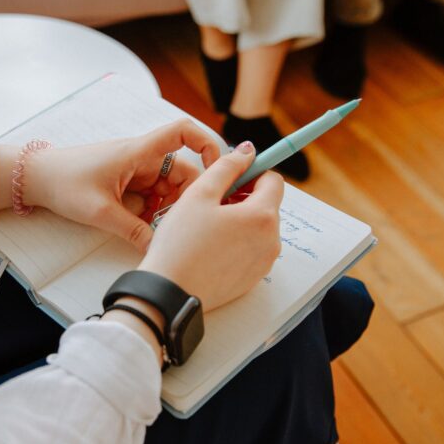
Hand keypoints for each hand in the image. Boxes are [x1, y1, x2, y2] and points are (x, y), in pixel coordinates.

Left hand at [20, 119, 219, 251]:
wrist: (35, 178)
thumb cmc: (64, 182)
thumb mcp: (101, 212)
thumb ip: (133, 231)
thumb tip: (158, 249)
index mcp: (139, 151)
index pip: (183, 132)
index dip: (207, 144)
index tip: (217, 170)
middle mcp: (142, 157)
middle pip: (183, 171)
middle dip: (185, 198)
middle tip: (177, 223)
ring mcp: (135, 170)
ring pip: (168, 188)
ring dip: (167, 208)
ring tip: (155, 228)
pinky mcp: (127, 183)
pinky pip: (152, 196)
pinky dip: (152, 211)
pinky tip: (142, 227)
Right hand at [138, 141, 284, 311]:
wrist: (170, 292)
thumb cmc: (181, 243)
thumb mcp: (199, 194)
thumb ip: (227, 167)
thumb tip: (247, 151)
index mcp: (262, 216)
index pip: (273, 180)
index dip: (252, 173)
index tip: (231, 177)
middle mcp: (271, 241)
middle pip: (267, 205)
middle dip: (244, 197)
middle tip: (211, 202)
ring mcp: (264, 262)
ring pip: (258, 228)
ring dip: (240, 220)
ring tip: (208, 226)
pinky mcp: (253, 279)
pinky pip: (251, 250)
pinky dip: (237, 242)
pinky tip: (210, 246)